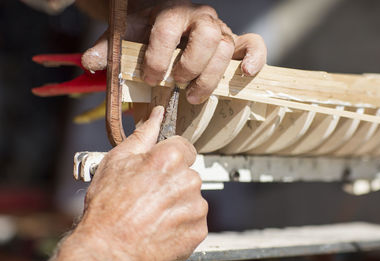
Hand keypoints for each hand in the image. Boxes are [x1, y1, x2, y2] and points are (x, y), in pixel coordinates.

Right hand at [54, 106, 207, 260]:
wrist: (108, 247)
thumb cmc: (108, 206)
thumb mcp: (117, 160)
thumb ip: (143, 134)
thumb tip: (157, 114)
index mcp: (170, 158)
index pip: (184, 147)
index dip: (169, 157)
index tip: (158, 169)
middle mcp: (188, 180)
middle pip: (188, 172)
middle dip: (173, 180)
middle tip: (150, 194)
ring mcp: (195, 206)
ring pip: (192, 196)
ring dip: (178, 202)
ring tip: (153, 212)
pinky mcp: (198, 229)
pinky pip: (195, 219)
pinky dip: (182, 222)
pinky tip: (162, 225)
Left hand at [81, 0, 266, 103]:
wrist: (162, 21)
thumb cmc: (145, 32)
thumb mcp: (125, 37)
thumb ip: (109, 49)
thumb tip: (90, 62)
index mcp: (171, 12)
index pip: (169, 29)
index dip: (160, 56)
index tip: (151, 78)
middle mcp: (200, 18)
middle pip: (207, 37)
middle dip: (191, 66)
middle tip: (176, 85)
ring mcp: (220, 29)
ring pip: (227, 48)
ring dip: (211, 76)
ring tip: (193, 95)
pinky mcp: (233, 42)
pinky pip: (253, 44)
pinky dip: (255, 58)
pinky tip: (244, 73)